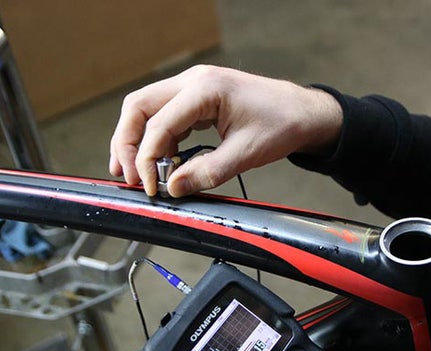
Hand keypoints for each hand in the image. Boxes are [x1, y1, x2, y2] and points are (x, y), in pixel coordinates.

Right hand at [109, 65, 342, 195]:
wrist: (303, 112)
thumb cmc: (282, 124)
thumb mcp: (246, 154)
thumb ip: (207, 172)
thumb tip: (173, 187)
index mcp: (205, 89)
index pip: (158, 124)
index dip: (147, 159)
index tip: (151, 187)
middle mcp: (193, 82)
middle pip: (139, 107)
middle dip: (127, 143)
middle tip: (127, 177)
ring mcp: (193, 88)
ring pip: (147, 110)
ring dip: (137, 140)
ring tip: (134, 173)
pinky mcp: (197, 100)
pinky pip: (165, 116)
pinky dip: (157, 140)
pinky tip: (158, 163)